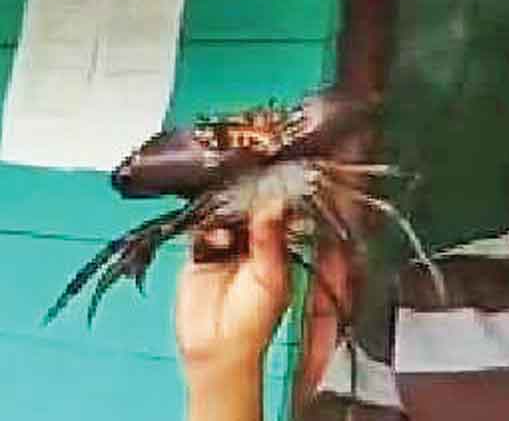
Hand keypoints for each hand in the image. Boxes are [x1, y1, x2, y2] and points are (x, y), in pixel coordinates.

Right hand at [176, 198, 292, 420]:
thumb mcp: (271, 279)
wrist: (216, 347)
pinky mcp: (201, 253)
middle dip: (249, 202)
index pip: (280, 213)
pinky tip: (213, 236)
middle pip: (251, 208)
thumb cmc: (252, 323)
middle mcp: (254, 244)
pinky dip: (204, 228)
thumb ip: (271, 242)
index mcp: (279, 248)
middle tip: (250, 197)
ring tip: (231, 223)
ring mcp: (227, 247)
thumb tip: (274, 207)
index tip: (276, 188)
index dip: (278, 200)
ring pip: (225, 215)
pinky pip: (200, 230)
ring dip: (226, 214)